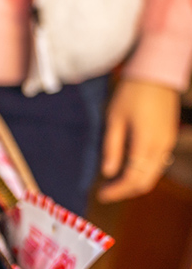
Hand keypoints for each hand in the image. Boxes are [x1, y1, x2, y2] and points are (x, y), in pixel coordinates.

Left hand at [98, 79, 180, 202]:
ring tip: (114, 182)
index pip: (131, 179)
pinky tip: (128, 168)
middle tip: (106, 192)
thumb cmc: (131, 94)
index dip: (116, 191)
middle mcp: (161, 147)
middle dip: (125, 191)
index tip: (100, 195)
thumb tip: (108, 172)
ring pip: (153, 174)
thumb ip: (112, 148)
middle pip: (145, 182)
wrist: (157, 73)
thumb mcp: (114, 120)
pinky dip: (143, 172)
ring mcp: (168, 143)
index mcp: (146, 144)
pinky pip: (158, 164)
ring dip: (134, 182)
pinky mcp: (169, 138)